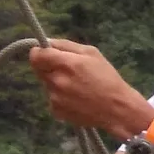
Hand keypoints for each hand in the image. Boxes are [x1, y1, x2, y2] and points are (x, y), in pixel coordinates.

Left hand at [29, 40, 151, 135]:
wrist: (117, 109)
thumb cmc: (107, 78)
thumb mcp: (92, 53)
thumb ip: (66, 45)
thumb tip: (46, 42)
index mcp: (66, 64)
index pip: (36, 55)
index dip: (38, 52)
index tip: (46, 54)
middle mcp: (56, 81)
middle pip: (39, 69)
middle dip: (49, 67)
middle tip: (67, 71)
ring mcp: (54, 98)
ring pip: (46, 84)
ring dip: (55, 82)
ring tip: (76, 87)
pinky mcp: (56, 111)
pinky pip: (52, 98)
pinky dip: (60, 97)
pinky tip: (76, 99)